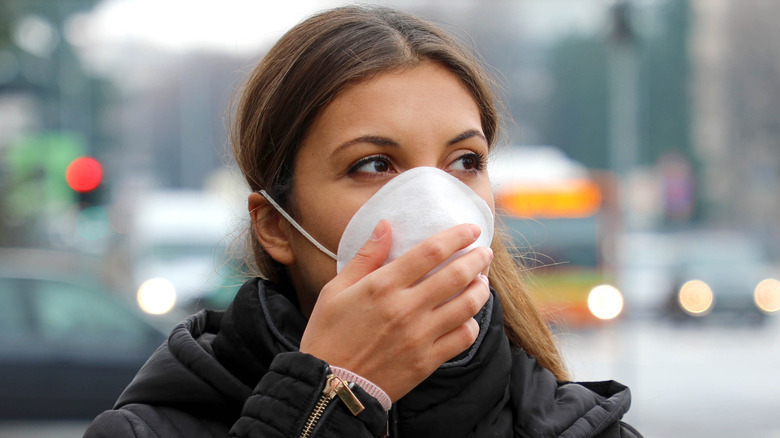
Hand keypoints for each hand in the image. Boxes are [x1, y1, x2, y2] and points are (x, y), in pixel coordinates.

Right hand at [299, 220, 492, 401]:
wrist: (328, 386)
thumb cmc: (327, 335)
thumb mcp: (335, 290)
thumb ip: (365, 257)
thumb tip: (386, 225)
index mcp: (382, 286)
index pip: (431, 251)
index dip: (457, 236)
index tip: (471, 230)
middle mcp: (405, 308)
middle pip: (456, 275)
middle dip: (477, 260)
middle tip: (484, 253)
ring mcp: (419, 336)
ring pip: (466, 306)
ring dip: (481, 289)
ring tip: (482, 281)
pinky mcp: (426, 362)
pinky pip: (462, 338)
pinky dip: (472, 324)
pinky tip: (468, 317)